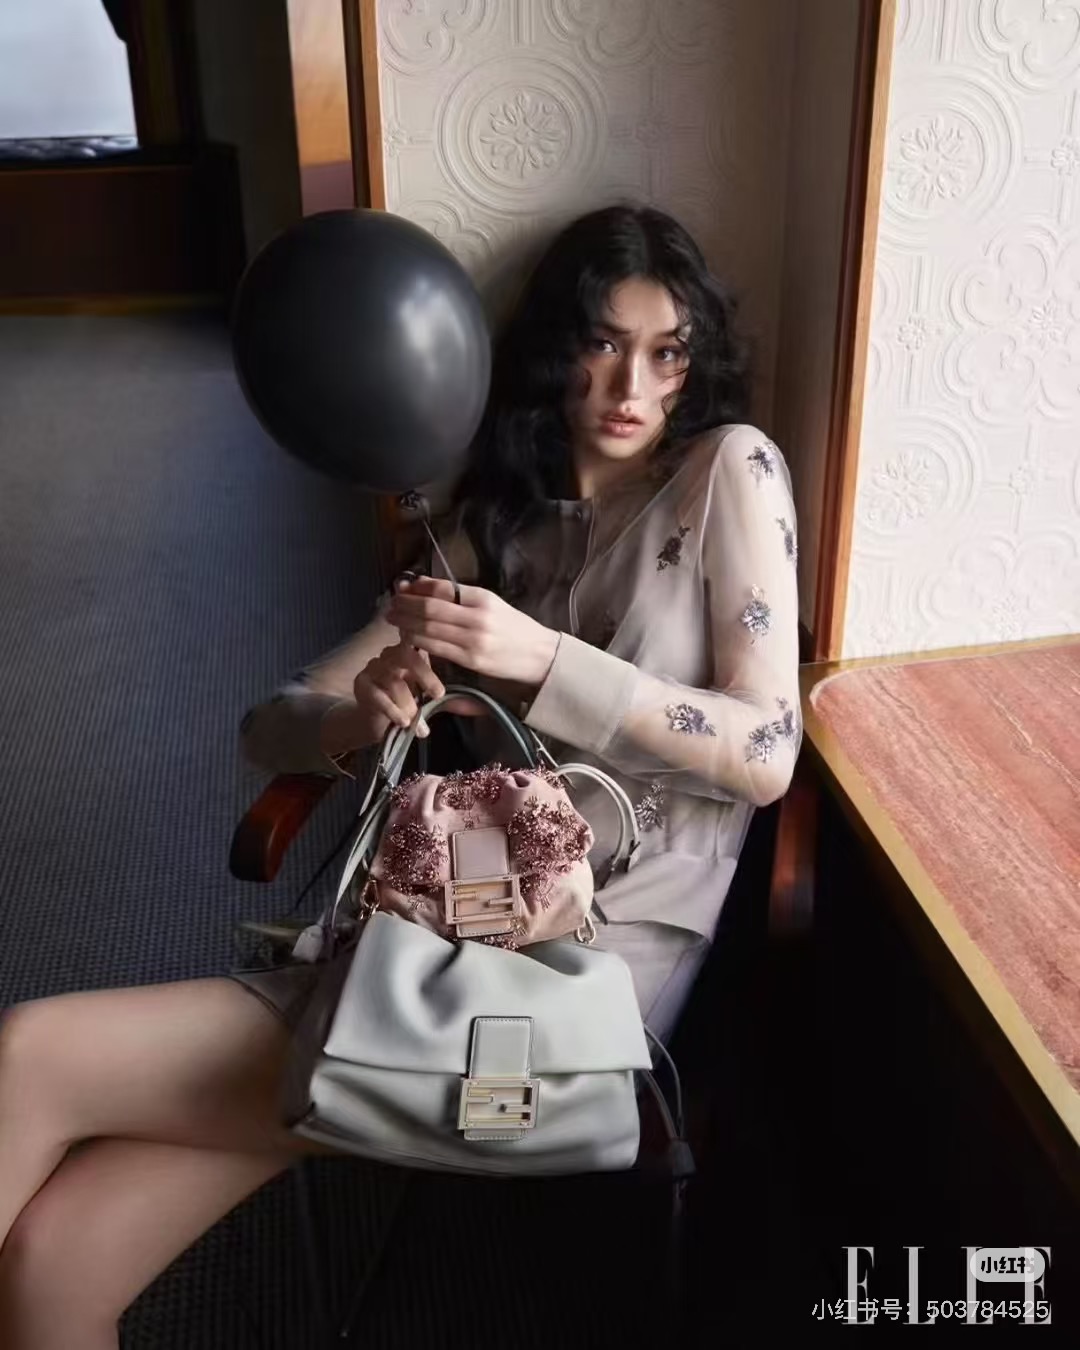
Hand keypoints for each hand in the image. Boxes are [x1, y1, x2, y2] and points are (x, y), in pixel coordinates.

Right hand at [352, 639, 444, 737]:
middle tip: (439, 694)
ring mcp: (373, 667)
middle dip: (425, 675)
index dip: (434, 650)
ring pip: (393, 680)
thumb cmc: (405, 705)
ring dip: (409, 704)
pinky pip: (377, 695)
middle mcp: (390, 655)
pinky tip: (404, 722)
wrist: (375, 722)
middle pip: (406, 655)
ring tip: (419, 724)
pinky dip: (392, 710)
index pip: (421, 643)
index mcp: (409, 652)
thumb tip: (474, 704)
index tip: (450, 671)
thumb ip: (446, 698)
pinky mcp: (361, 683)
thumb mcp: (427, 699)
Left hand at [386, 577, 559, 686]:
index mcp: (483, 598)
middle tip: (390, 604)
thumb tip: (425, 586)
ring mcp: (473, 640)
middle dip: (406, 605)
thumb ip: (461, 597)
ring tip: (393, 619)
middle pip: (431, 608)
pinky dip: (418, 641)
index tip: (403, 588)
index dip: (418, 588)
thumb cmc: (514, 629)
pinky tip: (408, 636)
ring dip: (406, 623)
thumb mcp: (492, 604)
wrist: (540, 655)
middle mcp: (477, 617)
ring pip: (429, 629)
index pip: (442, 588)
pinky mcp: (471, 660)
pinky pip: (437, 648)